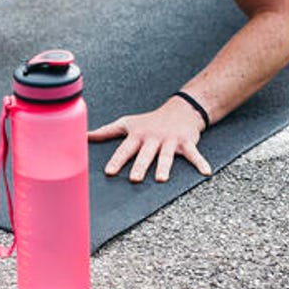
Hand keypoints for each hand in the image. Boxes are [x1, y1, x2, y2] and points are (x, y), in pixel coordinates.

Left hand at [86, 97, 212, 182]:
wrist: (179, 109)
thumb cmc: (149, 121)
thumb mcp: (127, 123)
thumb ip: (106, 132)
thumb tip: (83, 136)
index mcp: (137, 135)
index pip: (124, 149)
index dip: (117, 160)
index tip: (109, 172)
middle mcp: (153, 138)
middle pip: (145, 154)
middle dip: (140, 166)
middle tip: (134, 179)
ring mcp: (170, 140)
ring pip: (167, 156)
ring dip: (165, 166)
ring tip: (162, 179)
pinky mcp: (187, 142)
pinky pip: (194, 154)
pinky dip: (200, 163)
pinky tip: (205, 172)